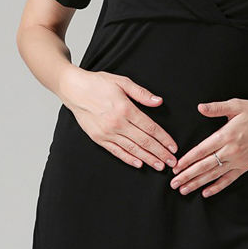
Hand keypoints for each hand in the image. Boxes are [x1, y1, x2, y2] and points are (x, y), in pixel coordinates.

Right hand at [59, 67, 178, 171]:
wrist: (74, 89)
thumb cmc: (98, 83)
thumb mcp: (122, 82)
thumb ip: (141, 93)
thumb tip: (159, 101)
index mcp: (125, 109)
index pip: (150, 127)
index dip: (164, 139)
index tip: (173, 147)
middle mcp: (117, 123)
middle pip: (144, 141)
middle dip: (160, 152)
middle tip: (172, 162)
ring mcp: (107, 133)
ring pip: (132, 149)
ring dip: (148, 159)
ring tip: (160, 166)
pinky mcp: (98, 138)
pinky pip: (116, 151)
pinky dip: (128, 158)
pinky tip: (139, 163)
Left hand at [169, 99, 247, 197]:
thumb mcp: (236, 105)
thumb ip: (216, 107)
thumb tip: (200, 107)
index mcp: (226, 135)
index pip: (202, 151)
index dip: (187, 160)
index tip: (176, 167)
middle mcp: (231, 150)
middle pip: (205, 166)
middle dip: (188, 176)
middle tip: (174, 183)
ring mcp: (239, 160)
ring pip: (214, 175)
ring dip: (198, 183)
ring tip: (184, 190)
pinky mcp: (245, 166)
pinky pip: (229, 179)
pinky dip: (217, 187)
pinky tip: (206, 192)